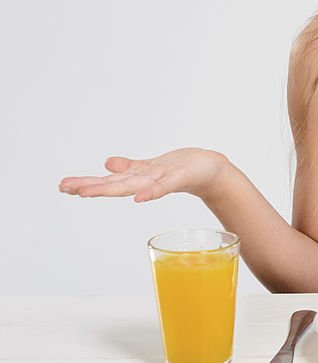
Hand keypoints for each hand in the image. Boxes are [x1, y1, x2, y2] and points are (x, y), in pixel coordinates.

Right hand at [59, 148, 230, 202]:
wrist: (209, 170)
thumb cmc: (180, 169)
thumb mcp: (151, 167)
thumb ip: (129, 167)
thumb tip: (107, 163)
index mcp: (138, 178)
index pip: (108, 181)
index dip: (86, 183)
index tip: (63, 185)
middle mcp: (146, 182)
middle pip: (115, 185)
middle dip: (90, 187)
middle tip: (65, 188)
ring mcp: (161, 180)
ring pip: (132, 186)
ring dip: (110, 189)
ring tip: (85, 192)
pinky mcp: (179, 178)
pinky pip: (163, 187)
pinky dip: (151, 193)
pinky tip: (138, 198)